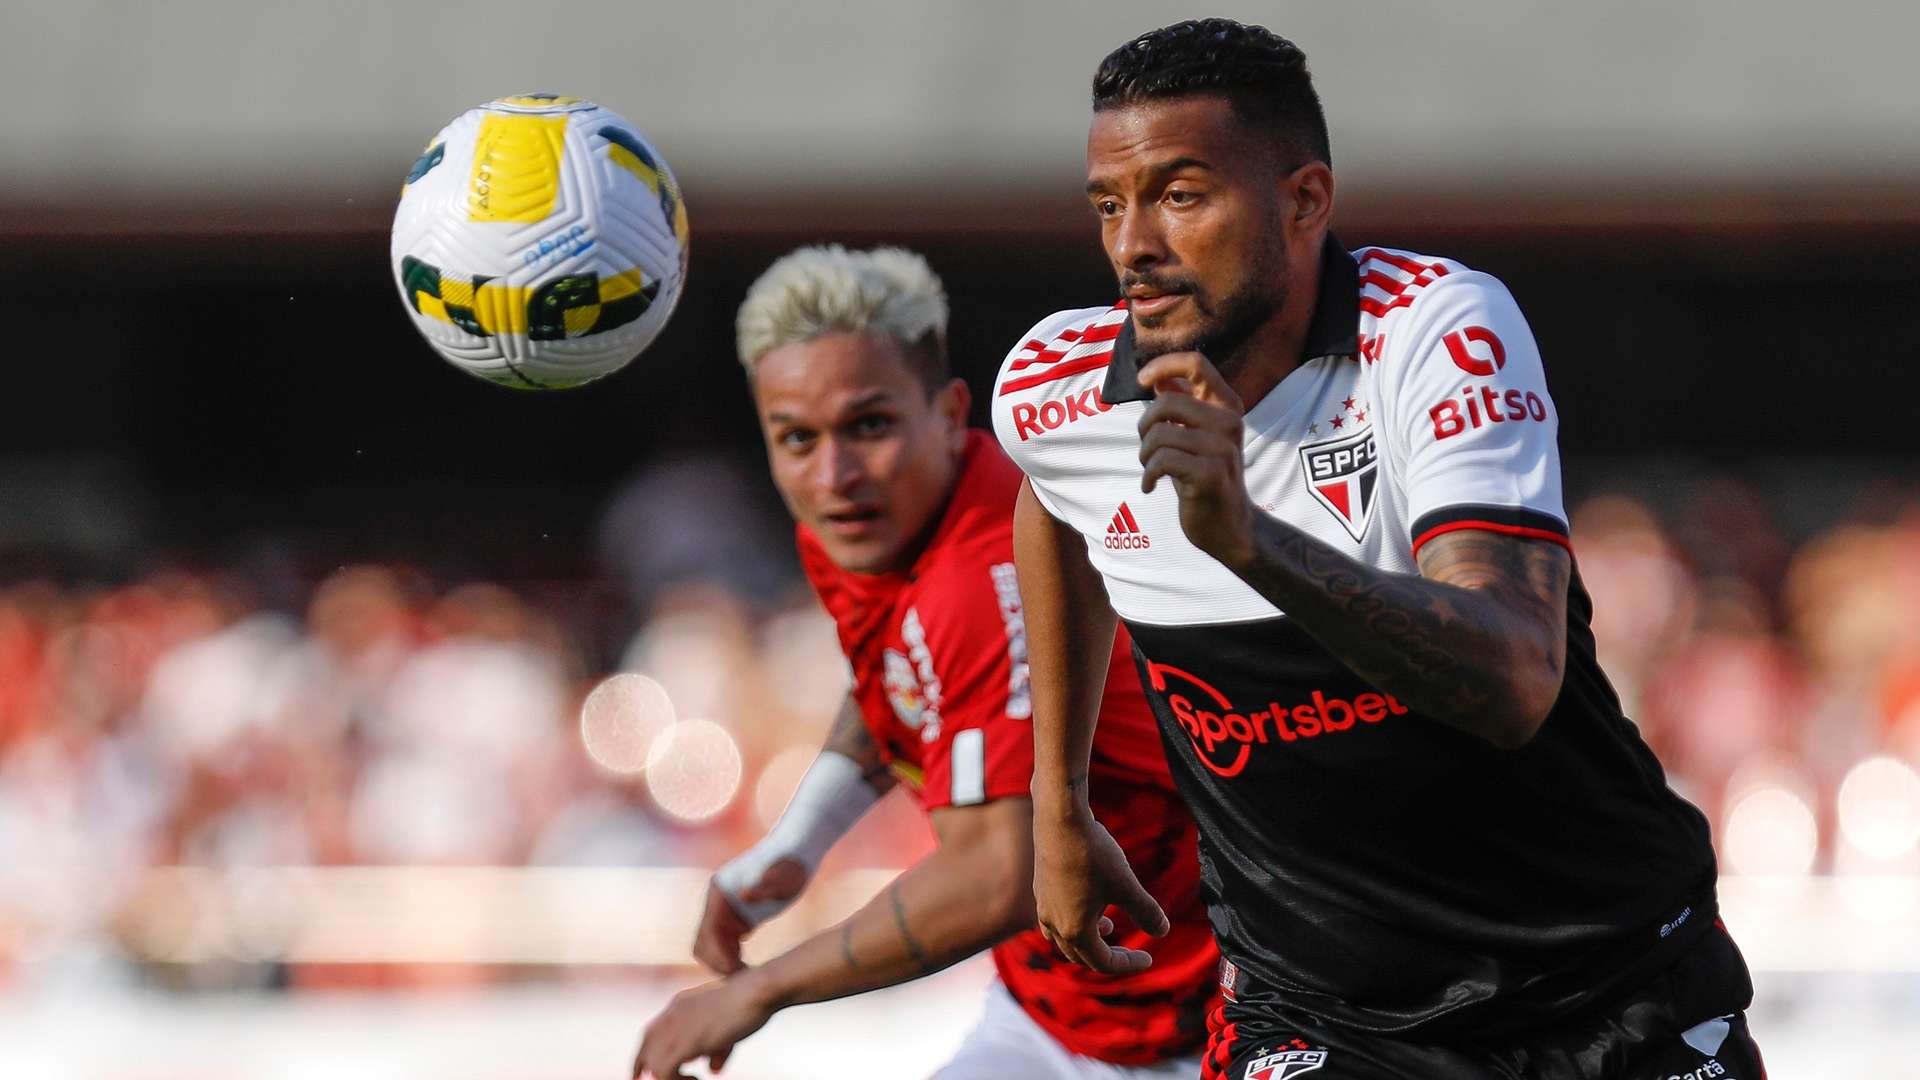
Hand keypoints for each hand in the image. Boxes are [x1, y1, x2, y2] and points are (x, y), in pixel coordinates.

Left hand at [632, 974, 773, 1078]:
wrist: (756, 990)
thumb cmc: (750, 1002)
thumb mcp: (728, 1026)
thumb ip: (716, 1049)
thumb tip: (713, 1069)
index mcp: (679, 1005)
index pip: (651, 1032)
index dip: (647, 1053)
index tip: (646, 1069)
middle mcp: (672, 1015)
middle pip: (645, 1048)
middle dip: (643, 1067)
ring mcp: (677, 1028)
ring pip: (652, 1064)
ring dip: (668, 1078)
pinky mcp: (686, 1043)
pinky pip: (663, 1072)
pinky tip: (696, 1079)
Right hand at [693, 861, 806, 973]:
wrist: (797, 852)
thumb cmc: (791, 864)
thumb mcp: (782, 878)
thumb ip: (765, 887)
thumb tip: (744, 895)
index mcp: (720, 893)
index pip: (709, 933)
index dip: (720, 956)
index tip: (739, 972)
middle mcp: (716, 903)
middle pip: (703, 945)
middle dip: (718, 965)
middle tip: (744, 980)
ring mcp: (724, 911)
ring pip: (710, 948)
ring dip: (724, 965)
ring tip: (748, 977)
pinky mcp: (737, 918)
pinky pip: (725, 946)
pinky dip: (732, 960)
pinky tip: (751, 969)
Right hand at [1031, 798, 1168, 974]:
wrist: (1059, 818)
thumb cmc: (1093, 853)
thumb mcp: (1126, 884)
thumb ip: (1146, 911)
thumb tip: (1163, 931)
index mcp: (1075, 930)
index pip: (1104, 963)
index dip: (1129, 964)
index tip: (1149, 958)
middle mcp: (1054, 924)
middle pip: (1082, 956)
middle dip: (1108, 957)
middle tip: (1131, 951)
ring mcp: (1044, 906)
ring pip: (1064, 938)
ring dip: (1088, 940)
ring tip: (1109, 926)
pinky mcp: (1040, 887)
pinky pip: (1055, 919)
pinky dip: (1074, 921)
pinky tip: (1089, 900)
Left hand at [1136, 352, 1256, 568]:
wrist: (1229, 525)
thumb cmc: (1204, 476)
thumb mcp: (1195, 435)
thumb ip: (1182, 406)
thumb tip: (1157, 378)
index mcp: (1226, 406)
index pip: (1196, 363)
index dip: (1163, 365)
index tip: (1142, 381)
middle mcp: (1229, 422)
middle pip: (1166, 401)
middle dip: (1144, 425)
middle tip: (1147, 447)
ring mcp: (1222, 449)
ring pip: (1160, 434)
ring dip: (1145, 455)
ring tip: (1152, 469)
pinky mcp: (1211, 474)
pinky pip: (1162, 460)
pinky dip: (1148, 474)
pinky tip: (1151, 486)